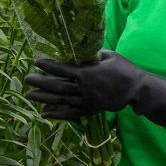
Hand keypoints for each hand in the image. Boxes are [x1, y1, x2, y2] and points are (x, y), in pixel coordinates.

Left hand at [24, 50, 141, 119]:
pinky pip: (71, 114)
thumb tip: (80, 50)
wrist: (137, 90)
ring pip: (61, 101)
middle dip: (41, 83)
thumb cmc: (125, 69)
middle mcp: (84, 88)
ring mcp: (87, 101)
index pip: (63, 69)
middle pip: (57, 86)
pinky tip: (45, 114)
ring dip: (43, 99)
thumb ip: (94, 54)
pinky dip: (57, 115)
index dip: (49, 66)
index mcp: (88, 73)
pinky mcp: (91, 109)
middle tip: (28, 79)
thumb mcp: (110, 56)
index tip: (37, 61)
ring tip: (30, 96)